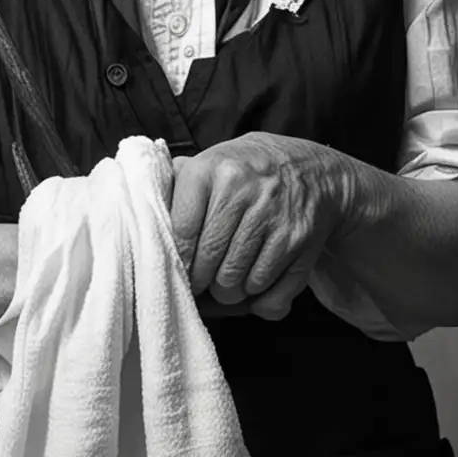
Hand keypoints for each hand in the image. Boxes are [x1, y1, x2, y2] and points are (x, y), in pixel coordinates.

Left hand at [168, 132, 353, 321]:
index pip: (181, 231)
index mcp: (211, 169)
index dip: (176, 259)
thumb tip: (145, 217)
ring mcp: (272, 216)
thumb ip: (177, 184)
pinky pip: (265, 288)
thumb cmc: (247, 171)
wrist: (312, 168)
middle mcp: (242, 190)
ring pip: (234, 281)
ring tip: (225, 281)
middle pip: (206, 262)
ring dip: (226, 291)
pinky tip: (252, 279)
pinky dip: (255, 294)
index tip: (175, 267)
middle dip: (198, 282)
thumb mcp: (212, 162)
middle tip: (199, 283)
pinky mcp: (297, 239)